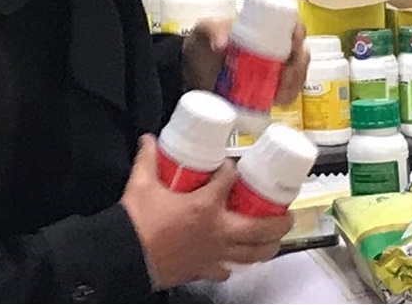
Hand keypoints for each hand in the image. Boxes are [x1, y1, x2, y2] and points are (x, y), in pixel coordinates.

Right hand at [120, 135, 292, 289]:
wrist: (124, 256)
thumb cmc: (136, 221)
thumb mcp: (141, 184)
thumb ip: (148, 159)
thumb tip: (148, 139)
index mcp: (205, 206)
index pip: (229, 181)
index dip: (233, 170)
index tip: (233, 166)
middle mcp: (217, 231)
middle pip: (259, 227)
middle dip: (278, 221)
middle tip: (287, 214)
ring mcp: (213, 254)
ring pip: (251, 254)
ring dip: (267, 247)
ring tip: (275, 240)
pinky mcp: (203, 270)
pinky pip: (226, 270)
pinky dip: (233, 265)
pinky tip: (234, 261)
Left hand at [181, 20, 309, 105]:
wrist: (190, 74)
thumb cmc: (201, 45)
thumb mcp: (204, 31)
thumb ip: (212, 31)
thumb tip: (222, 45)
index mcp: (267, 26)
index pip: (293, 26)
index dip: (299, 35)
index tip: (293, 46)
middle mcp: (277, 47)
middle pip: (300, 53)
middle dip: (298, 66)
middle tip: (284, 76)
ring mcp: (275, 69)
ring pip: (298, 74)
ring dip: (295, 83)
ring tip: (280, 92)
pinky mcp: (270, 90)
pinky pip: (289, 93)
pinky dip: (288, 96)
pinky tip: (281, 101)